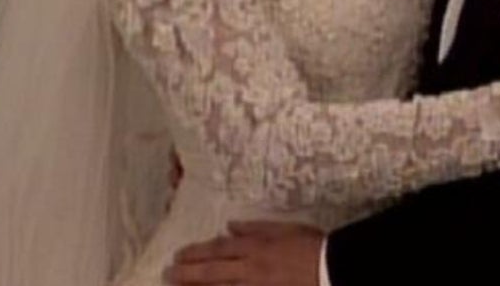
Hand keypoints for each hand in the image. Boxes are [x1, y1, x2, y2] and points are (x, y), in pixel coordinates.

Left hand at [167, 221, 323, 285]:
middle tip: (167, 274)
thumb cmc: (313, 247)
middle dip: (187, 274)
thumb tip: (230, 225)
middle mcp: (251, 269)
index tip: (178, 255)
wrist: (333, 269)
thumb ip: (256, 227)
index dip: (196, 253)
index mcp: (256, 247)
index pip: (219, 249)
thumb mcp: (285, 229)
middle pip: (213, 272)